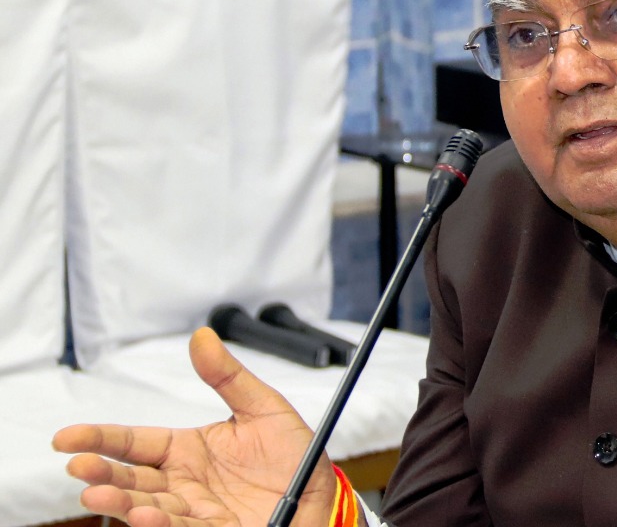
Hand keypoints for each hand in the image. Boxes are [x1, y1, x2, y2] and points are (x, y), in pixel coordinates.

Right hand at [53, 327, 336, 526]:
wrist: (322, 497)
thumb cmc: (294, 456)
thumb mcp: (264, 409)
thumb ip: (229, 377)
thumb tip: (201, 337)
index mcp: (188, 451)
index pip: (134, 443)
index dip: (100, 439)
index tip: (65, 438)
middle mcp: (183, 484)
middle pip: (131, 478)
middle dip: (102, 475)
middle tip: (78, 468)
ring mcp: (194, 513)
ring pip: (147, 508)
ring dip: (122, 503)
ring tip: (98, 496)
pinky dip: (160, 524)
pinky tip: (146, 514)